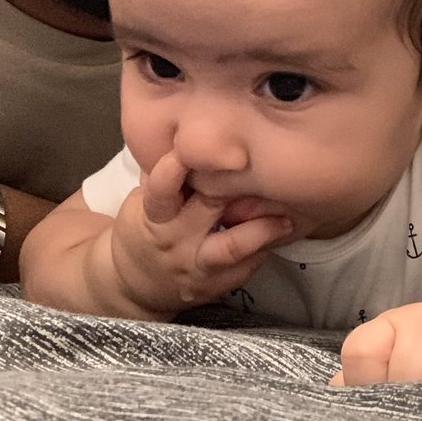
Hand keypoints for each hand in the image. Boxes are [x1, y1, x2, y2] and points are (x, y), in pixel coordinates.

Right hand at [108, 151, 291, 317]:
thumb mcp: (141, 202)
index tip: (191, 149)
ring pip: (232, 247)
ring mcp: (196, 265)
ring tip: (286, 217)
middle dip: (235, 188)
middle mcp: (175, 240)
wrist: (134, 286)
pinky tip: (278, 234)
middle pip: (208, 209)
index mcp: (152, 216)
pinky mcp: (214, 286)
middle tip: (263, 169)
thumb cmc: (143, 231)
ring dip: (262, 229)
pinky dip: (263, 251)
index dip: (174, 168)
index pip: (161, 190)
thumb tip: (187, 134)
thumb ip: (163, 177)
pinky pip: (245, 269)